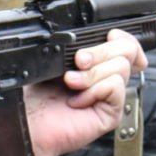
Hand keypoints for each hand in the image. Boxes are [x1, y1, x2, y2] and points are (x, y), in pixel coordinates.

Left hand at [0, 28, 147, 155]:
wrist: (28, 123)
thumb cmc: (35, 97)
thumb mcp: (56, 62)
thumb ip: (79, 46)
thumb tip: (101, 32)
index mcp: (97, 64)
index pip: (126, 43)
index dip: (120, 36)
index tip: (106, 37)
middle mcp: (107, 78)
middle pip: (127, 50)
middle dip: (99, 51)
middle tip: (77, 62)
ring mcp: (111, 96)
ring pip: (121, 67)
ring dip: (90, 74)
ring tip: (70, 84)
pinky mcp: (112, 113)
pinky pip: (115, 87)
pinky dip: (93, 90)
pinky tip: (77, 101)